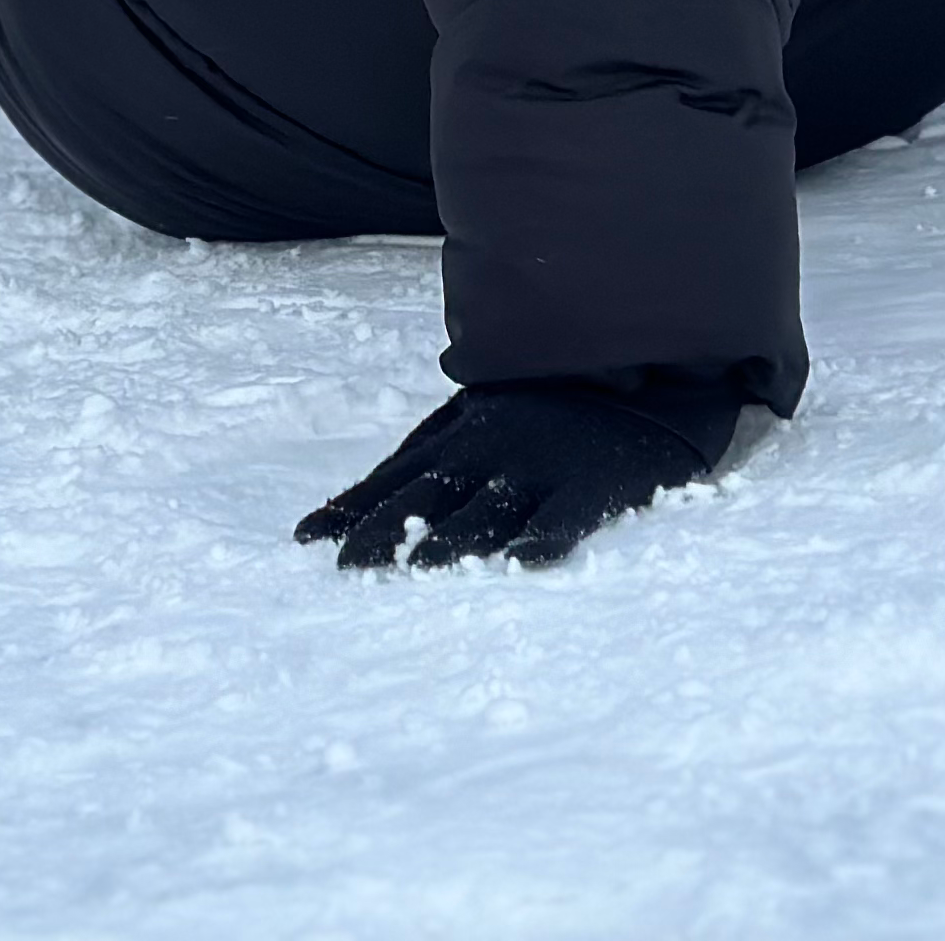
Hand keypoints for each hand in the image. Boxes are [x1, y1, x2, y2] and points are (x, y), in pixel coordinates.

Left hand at [293, 383, 715, 570]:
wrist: (637, 373)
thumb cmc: (551, 400)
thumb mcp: (481, 409)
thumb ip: (436, 444)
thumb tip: (381, 482)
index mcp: (459, 437)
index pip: (395, 479)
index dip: (351, 509)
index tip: (306, 539)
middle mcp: (489, 451)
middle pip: (429, 497)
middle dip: (386, 531)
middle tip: (349, 568)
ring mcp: (539, 466)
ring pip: (490, 509)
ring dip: (456, 541)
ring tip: (422, 571)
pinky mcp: (591, 483)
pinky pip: (565, 515)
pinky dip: (543, 538)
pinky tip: (523, 564)